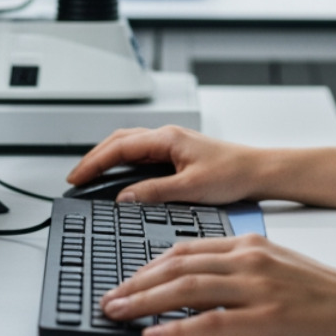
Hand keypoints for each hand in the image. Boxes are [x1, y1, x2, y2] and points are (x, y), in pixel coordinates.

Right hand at [66, 126, 265, 204]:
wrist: (259, 171)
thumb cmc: (233, 173)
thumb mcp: (190, 188)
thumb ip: (154, 192)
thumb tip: (124, 198)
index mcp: (167, 138)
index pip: (119, 147)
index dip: (93, 162)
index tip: (76, 177)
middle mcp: (168, 137)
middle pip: (120, 141)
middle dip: (94, 158)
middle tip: (76, 178)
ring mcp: (172, 144)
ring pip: (130, 145)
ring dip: (108, 158)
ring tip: (91, 177)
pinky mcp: (178, 154)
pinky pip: (142, 154)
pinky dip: (124, 163)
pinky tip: (120, 177)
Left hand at [101, 234, 335, 335]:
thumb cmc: (330, 297)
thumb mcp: (280, 271)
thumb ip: (242, 274)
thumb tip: (202, 291)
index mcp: (252, 246)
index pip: (186, 249)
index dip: (149, 265)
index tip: (126, 279)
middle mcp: (250, 260)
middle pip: (178, 266)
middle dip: (136, 283)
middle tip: (110, 298)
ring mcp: (258, 289)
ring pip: (186, 289)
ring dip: (144, 302)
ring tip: (118, 313)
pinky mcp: (266, 319)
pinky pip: (210, 324)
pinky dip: (176, 330)